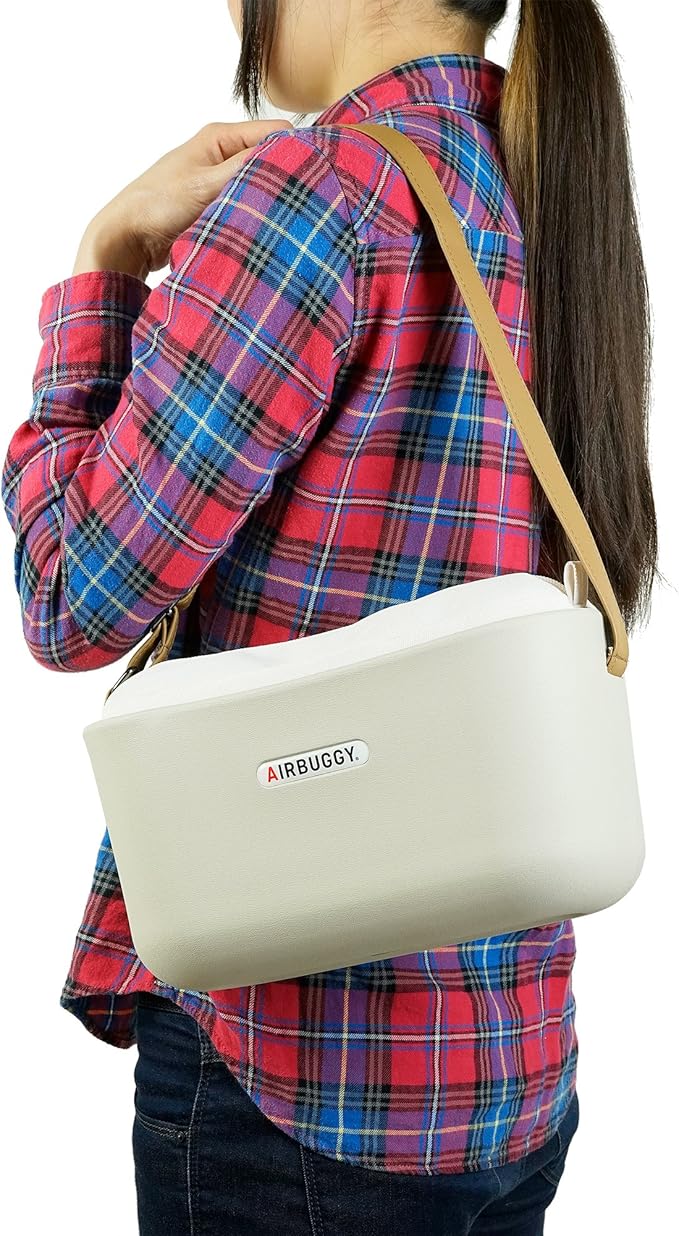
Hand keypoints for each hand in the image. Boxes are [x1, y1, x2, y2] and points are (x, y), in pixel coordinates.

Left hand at [72, 119, 294, 280]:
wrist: (126, 238)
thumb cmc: (157, 205)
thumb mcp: (207, 184)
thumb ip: (247, 167)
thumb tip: (290, 154)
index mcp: (219, 137)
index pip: (276, 133)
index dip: (297, 151)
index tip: (315, 177)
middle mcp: (221, 154)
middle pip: (270, 160)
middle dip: (285, 179)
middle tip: (304, 204)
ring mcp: (219, 180)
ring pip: (260, 185)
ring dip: (270, 201)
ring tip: (284, 219)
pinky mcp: (216, 205)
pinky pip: (247, 205)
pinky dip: (255, 215)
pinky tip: (265, 229)